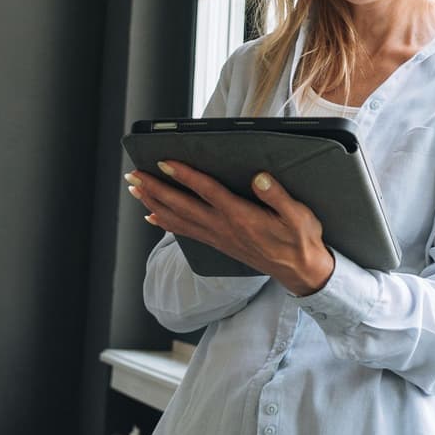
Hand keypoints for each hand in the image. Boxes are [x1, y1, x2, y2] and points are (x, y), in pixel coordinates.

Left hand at [127, 162, 334, 296]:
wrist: (300, 272)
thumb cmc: (300, 240)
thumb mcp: (298, 216)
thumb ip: (278, 196)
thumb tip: (260, 177)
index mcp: (241, 216)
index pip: (207, 191)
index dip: (184, 176)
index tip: (164, 162)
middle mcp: (223, 227)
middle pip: (181, 205)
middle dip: (155, 189)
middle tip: (133, 175)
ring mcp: (218, 237)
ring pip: (177, 219)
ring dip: (153, 203)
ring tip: (135, 190)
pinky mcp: (218, 243)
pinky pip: (184, 232)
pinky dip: (164, 223)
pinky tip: (152, 216)